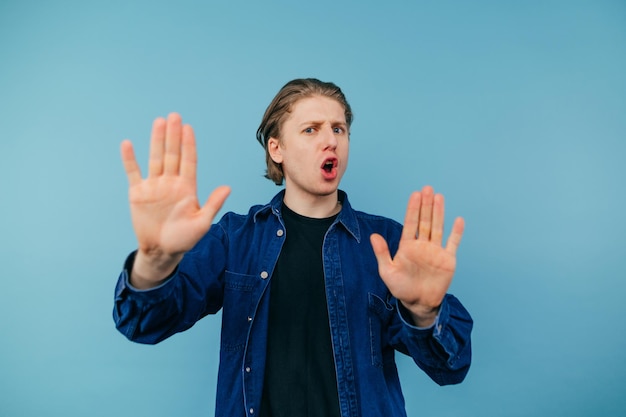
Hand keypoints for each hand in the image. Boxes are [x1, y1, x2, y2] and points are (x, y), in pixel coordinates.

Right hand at [121, 113, 229, 286]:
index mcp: (187, 188)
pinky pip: (133, 173)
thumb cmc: (184, 239)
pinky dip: (130, 159)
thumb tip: (227, 187)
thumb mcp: (202, 223)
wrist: (162, 251)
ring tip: (159, 122)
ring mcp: (154, 186)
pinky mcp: (138, 193)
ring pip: (155, 158)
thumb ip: (213, 204)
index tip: (189, 128)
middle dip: (174, 136)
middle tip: (174, 116)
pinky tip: (128, 144)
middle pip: (172, 155)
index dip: (189, 145)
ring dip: (156, 141)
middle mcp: (171, 182)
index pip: (189, 161)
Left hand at [370, 186, 463, 326]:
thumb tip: (373, 236)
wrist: (418, 303)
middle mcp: (422, 245)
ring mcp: (436, 251)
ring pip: (438, 227)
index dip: (413, 209)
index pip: (411, 223)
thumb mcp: (387, 271)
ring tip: (439, 197)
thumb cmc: (401, 288)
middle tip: (428, 189)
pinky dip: (456, 233)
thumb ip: (382, 253)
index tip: (415, 194)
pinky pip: (453, 243)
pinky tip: (459, 220)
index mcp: (408, 246)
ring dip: (439, 213)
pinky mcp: (447, 260)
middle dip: (426, 205)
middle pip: (425, 221)